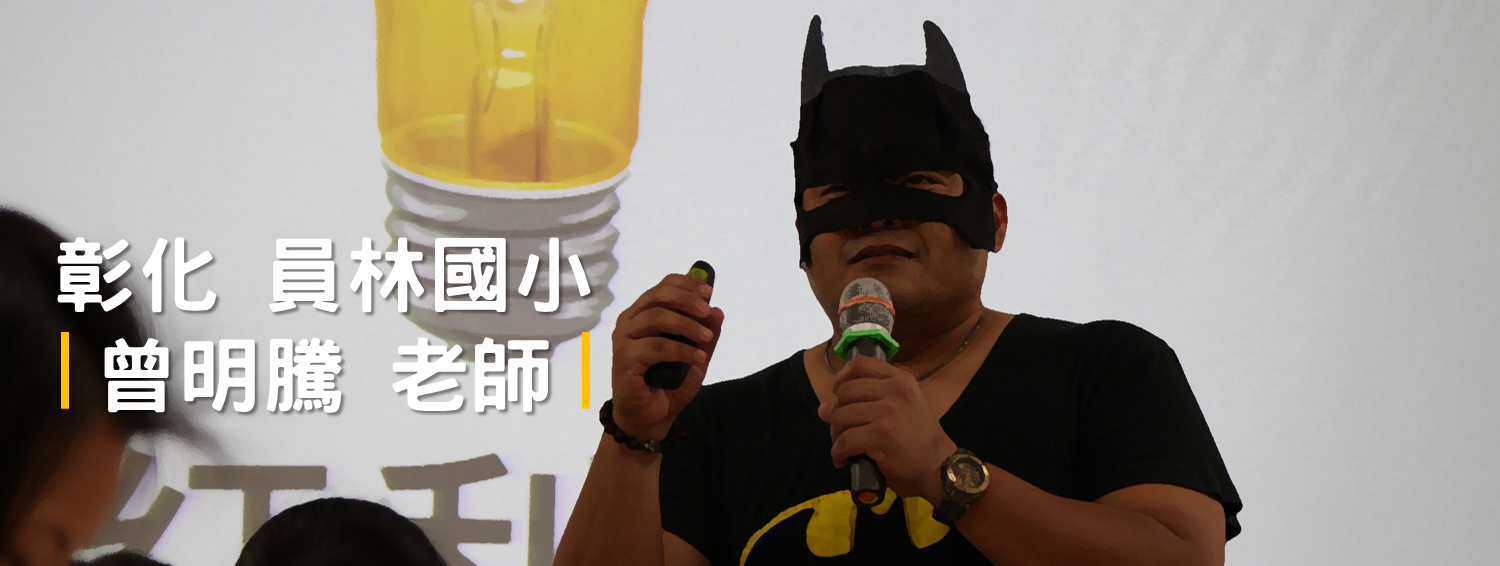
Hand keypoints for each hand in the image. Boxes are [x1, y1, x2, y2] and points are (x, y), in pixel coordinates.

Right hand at [611, 273, 724, 440]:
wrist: (650, 419)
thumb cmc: (668, 384)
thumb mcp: (695, 356)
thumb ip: (705, 335)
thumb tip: (718, 312)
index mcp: (642, 314)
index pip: (662, 287)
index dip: (686, 284)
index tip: (709, 291)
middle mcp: (628, 322)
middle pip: (658, 297)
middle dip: (687, 300)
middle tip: (707, 312)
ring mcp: (623, 340)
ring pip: (656, 319)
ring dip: (687, 326)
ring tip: (707, 338)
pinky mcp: (624, 360)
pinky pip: (656, 347)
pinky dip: (681, 350)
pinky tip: (697, 358)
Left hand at [818, 356, 957, 503]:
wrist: (940, 467)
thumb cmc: (920, 440)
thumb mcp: (899, 410)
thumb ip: (865, 403)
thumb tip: (823, 408)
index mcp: (900, 380)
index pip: (860, 364)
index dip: (841, 377)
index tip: (837, 393)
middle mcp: (894, 391)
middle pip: (845, 391)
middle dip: (836, 413)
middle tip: (841, 430)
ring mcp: (888, 412)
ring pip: (841, 416)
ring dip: (836, 435)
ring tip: (844, 447)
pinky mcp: (880, 435)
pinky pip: (845, 441)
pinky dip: (838, 453)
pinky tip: (843, 460)